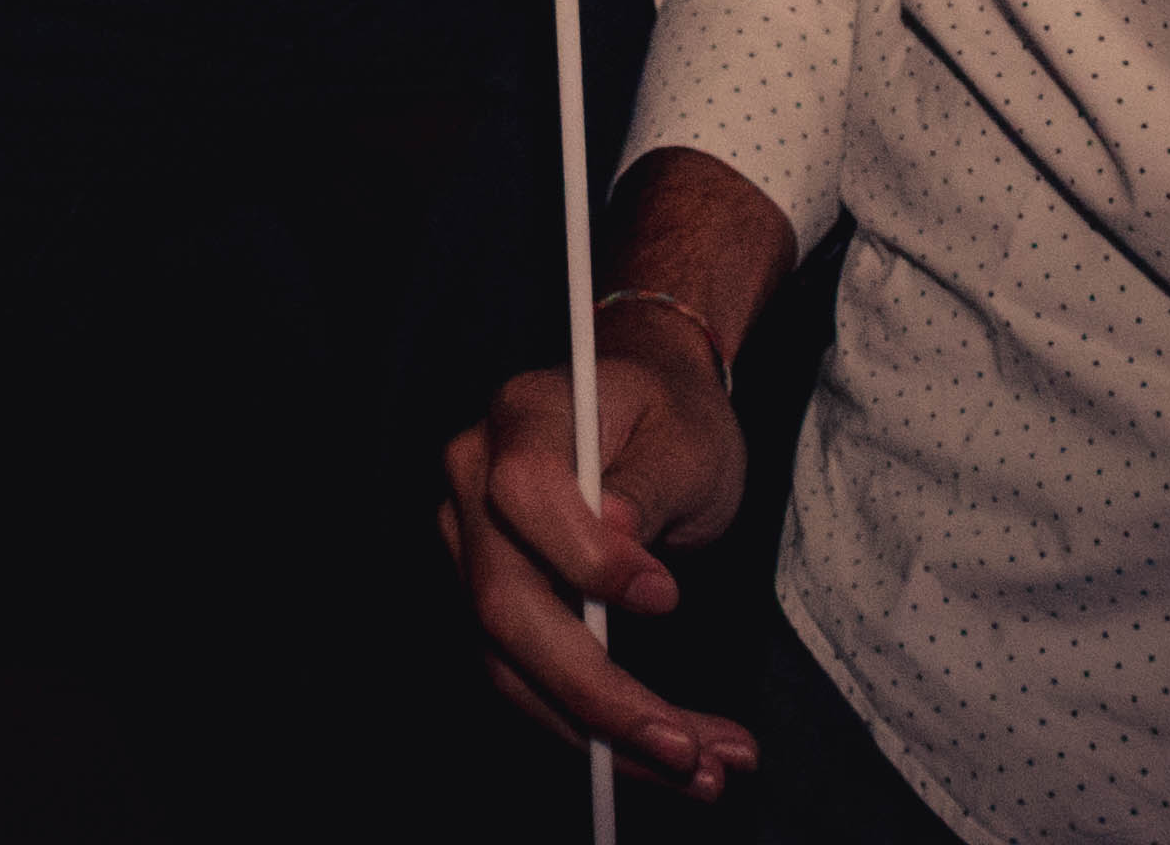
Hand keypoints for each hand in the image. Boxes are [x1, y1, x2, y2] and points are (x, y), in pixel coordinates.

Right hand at [437, 298, 762, 801]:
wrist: (647, 402)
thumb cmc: (670, 414)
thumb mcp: (687, 437)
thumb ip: (649, 483)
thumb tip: (618, 532)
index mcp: (521, 417)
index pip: (522, 492)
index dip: (583, 556)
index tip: (666, 596)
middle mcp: (472, 480)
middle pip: (505, 602)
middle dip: (596, 691)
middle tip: (688, 746)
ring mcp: (469, 543)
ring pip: (509, 662)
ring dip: (603, 731)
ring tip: (700, 765)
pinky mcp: (489, 596)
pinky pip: (526, 677)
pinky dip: (594, 725)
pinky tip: (666, 749)